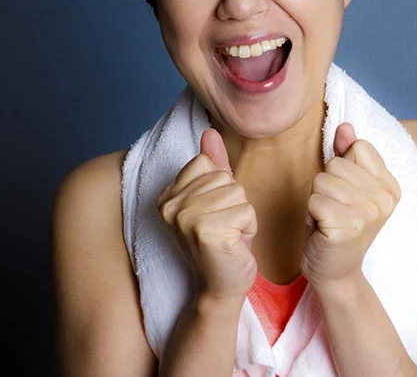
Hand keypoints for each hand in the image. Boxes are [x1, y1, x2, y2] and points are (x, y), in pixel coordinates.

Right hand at [157, 128, 258, 299]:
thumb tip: (210, 132)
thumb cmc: (221, 241)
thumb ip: (212, 164)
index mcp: (167, 195)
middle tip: (223, 228)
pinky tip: (235, 245)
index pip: (206, 163)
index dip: (221, 186)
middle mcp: (170, 205)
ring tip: (229, 235)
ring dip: (243, 216)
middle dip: (234, 202)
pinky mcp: (206, 231)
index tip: (212, 213)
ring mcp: (185, 218)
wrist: (222, 284)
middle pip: (224, 177)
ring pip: (237, 193)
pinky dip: (249, 228)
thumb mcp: (214, 198)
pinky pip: (246, 211)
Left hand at [301, 123, 401, 288]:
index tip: (347, 194)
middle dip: (325, 186)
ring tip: (328, 220)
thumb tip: (345, 126)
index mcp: (390, 186)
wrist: (335, 272)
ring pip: (322, 181)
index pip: (358, 147)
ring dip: (316, 201)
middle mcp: (385, 199)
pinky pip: (314, 201)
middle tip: (334, 211)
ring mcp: (368, 214)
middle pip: (336, 164)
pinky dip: (311, 216)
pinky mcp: (347, 228)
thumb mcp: (347, 187)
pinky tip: (323, 231)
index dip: (342, 167)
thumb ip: (348, 154)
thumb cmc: (338, 226)